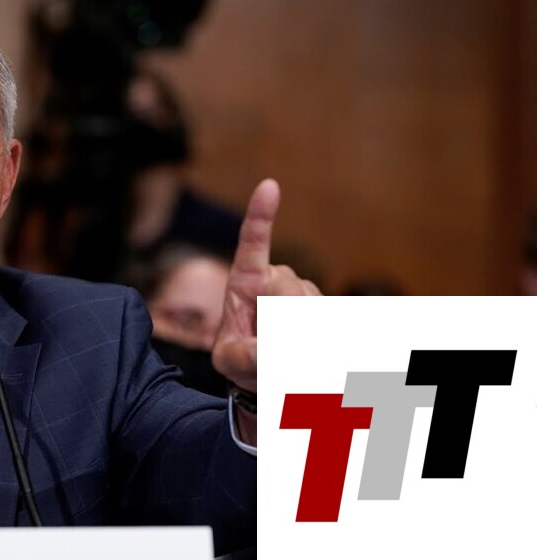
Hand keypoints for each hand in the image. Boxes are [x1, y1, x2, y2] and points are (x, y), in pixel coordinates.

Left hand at [212, 179, 320, 392]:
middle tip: (272, 355)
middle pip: (291, 294)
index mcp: (246, 281)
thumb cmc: (242, 359)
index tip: (268, 186)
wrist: (270, 372)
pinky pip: (331, 320)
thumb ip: (241, 356)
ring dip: (301, 339)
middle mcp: (279, 278)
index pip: (252, 244)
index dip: (260, 215)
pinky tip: (310, 358)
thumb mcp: (230, 361)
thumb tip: (264, 351)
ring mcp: (307, 291)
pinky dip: (322, 344)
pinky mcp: (328, 305)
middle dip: (284, 326)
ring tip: (284, 357)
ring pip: (312, 310)